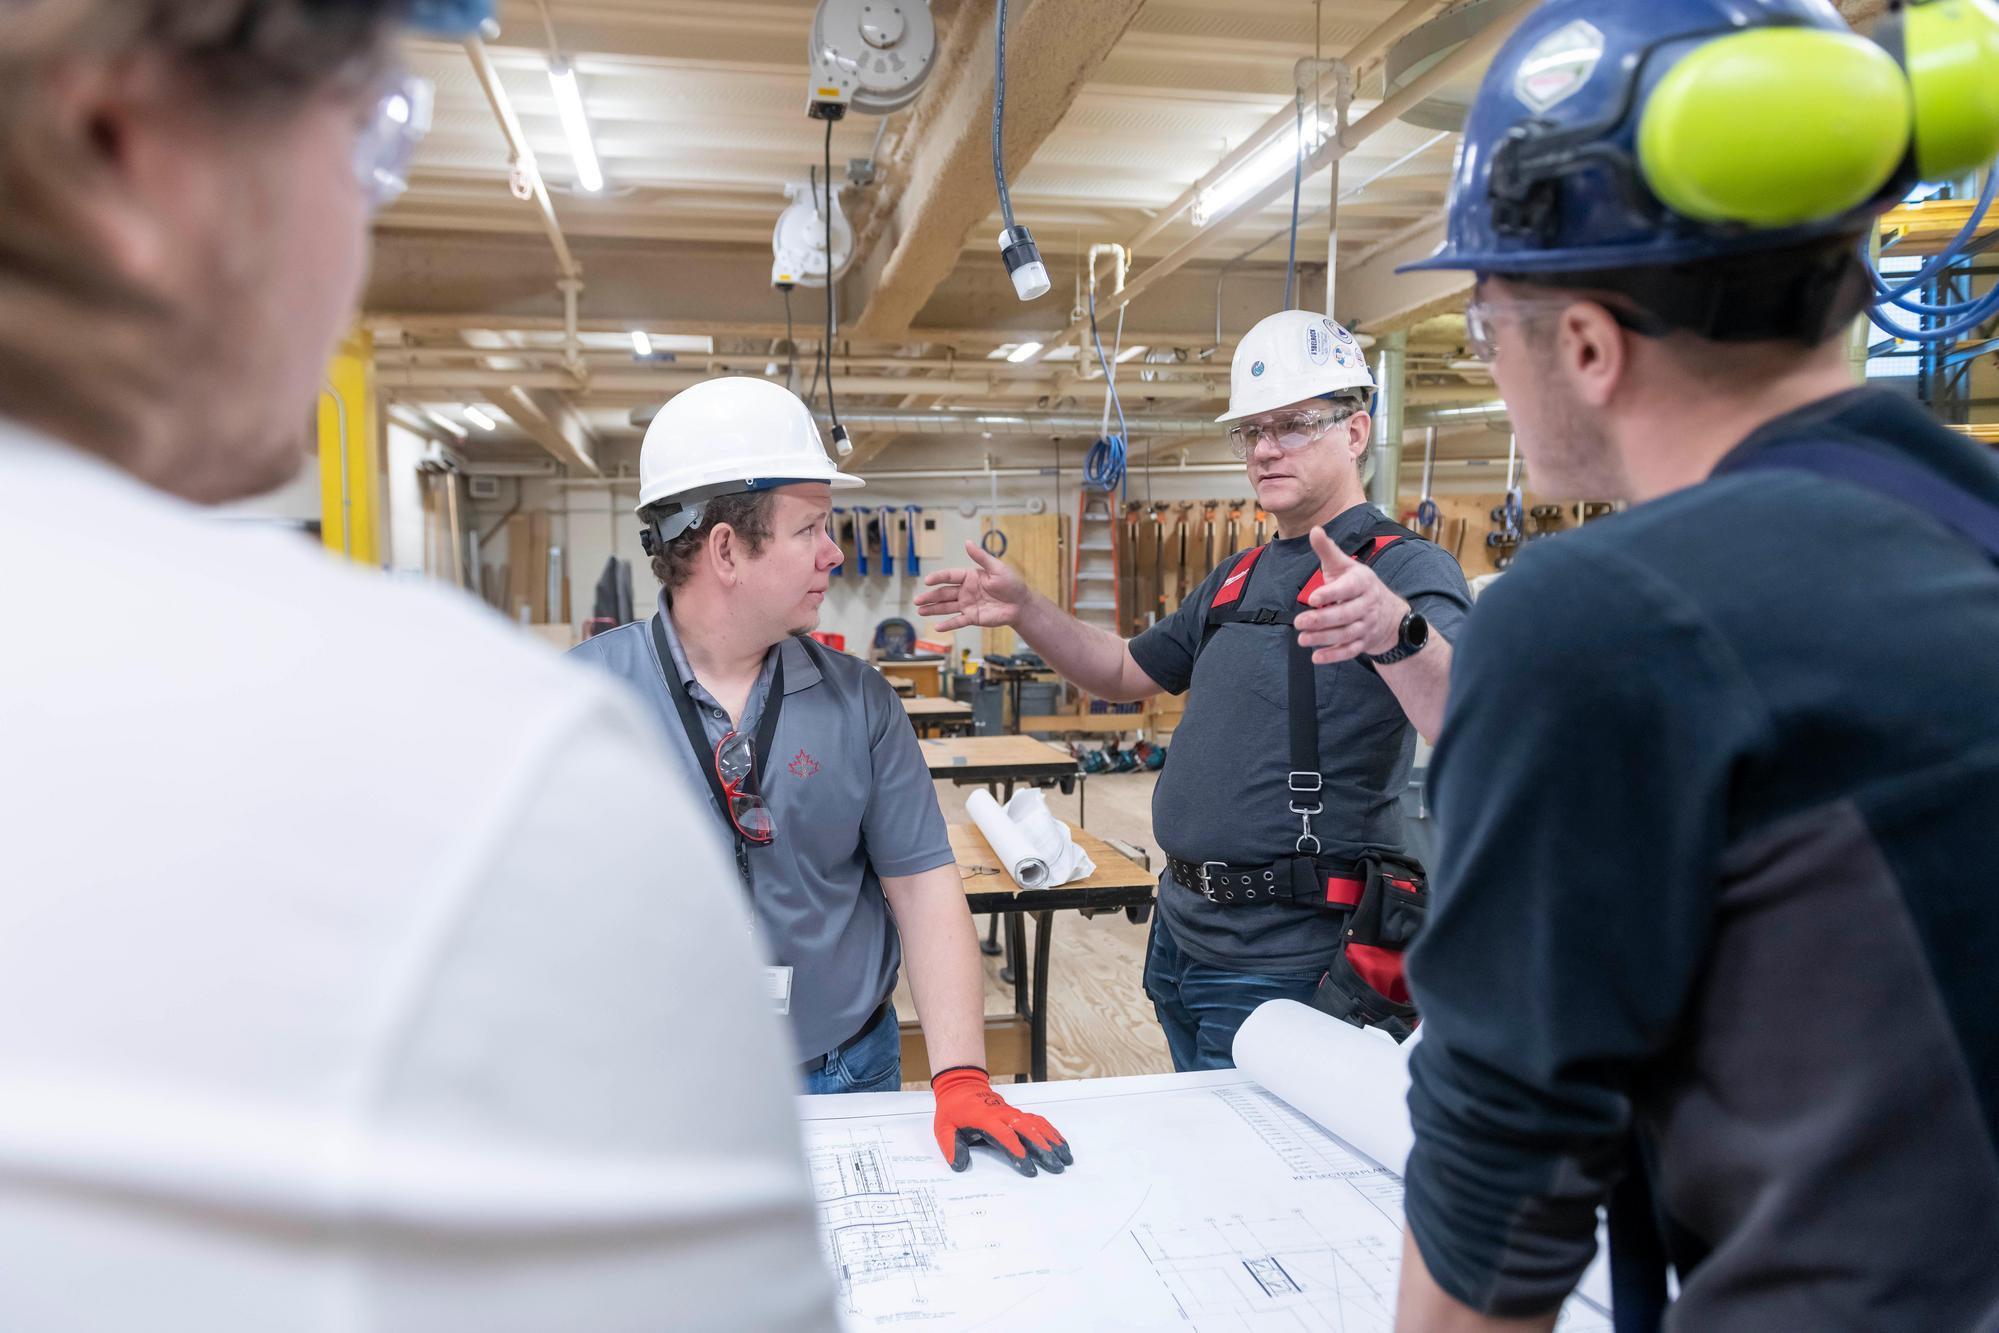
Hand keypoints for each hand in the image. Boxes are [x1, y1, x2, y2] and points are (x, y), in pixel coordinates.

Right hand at [913, 541, 1030, 631]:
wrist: (1021, 604)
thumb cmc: (1011, 584)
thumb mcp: (996, 568)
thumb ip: (980, 557)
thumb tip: (967, 542)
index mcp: (970, 577)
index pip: (949, 576)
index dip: (938, 578)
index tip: (927, 581)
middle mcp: (965, 591)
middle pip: (944, 593)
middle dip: (930, 597)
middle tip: (917, 600)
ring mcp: (968, 605)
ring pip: (946, 607)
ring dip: (933, 609)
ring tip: (920, 611)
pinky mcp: (973, 617)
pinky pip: (958, 621)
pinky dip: (948, 624)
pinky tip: (937, 627)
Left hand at [931, 1067, 1072, 1176]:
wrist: (961, 1087)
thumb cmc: (953, 1110)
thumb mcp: (943, 1128)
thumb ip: (951, 1147)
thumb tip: (959, 1165)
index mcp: (985, 1118)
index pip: (1005, 1136)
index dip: (1018, 1152)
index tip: (1029, 1168)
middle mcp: (1003, 1114)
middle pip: (1028, 1131)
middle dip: (1043, 1150)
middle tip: (1055, 1167)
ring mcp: (1013, 1113)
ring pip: (1037, 1126)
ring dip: (1053, 1142)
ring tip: (1066, 1158)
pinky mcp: (1018, 1114)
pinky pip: (1039, 1121)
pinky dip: (1052, 1132)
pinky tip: (1062, 1144)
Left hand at [1294, 527, 1409, 664]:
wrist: (1389, 612)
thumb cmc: (1357, 585)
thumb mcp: (1344, 565)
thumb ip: (1328, 550)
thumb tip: (1315, 530)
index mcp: (1362, 583)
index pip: (1347, 588)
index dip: (1330, 593)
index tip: (1312, 598)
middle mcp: (1366, 604)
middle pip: (1345, 615)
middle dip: (1322, 620)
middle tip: (1299, 622)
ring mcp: (1366, 625)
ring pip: (1346, 634)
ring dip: (1323, 638)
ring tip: (1302, 639)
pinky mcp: (1363, 642)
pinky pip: (1350, 651)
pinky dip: (1334, 656)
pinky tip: (1316, 657)